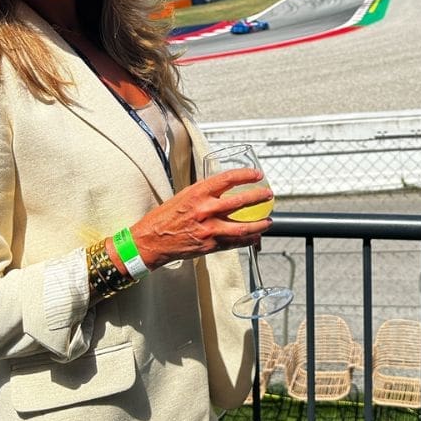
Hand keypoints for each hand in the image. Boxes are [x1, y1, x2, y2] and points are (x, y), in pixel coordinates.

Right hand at [129, 168, 272, 269]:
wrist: (151, 240)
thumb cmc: (166, 217)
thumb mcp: (184, 195)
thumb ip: (205, 193)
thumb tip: (225, 189)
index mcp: (198, 193)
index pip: (228, 179)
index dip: (246, 175)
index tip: (257, 175)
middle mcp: (205, 210)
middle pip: (240, 202)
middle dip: (259, 197)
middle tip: (268, 195)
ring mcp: (209, 229)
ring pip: (243, 226)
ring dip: (259, 224)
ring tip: (268, 220)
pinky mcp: (210, 245)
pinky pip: (235, 242)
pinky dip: (248, 239)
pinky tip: (255, 236)